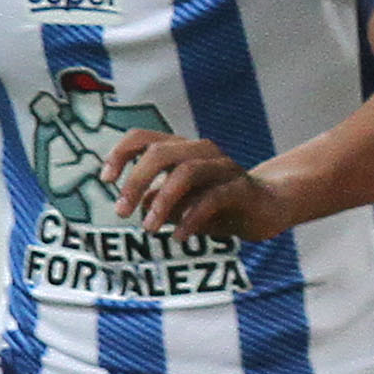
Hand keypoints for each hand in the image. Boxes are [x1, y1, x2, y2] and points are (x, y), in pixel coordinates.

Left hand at [104, 129, 295, 240]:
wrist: (268, 209)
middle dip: (135, 181)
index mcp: (182, 150)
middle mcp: (201, 151)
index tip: (105, 180)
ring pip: (186, 172)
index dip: (120, 153)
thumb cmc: (218, 205)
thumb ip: (156, 200)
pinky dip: (191, 218)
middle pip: (160, 152)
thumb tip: (133, 203)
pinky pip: (213, 198)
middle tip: (120, 212)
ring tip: (147, 228)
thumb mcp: (180, 204)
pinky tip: (179, 236)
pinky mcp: (242, 188)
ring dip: (162, 201)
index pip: (143, 137)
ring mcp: (224, 167)